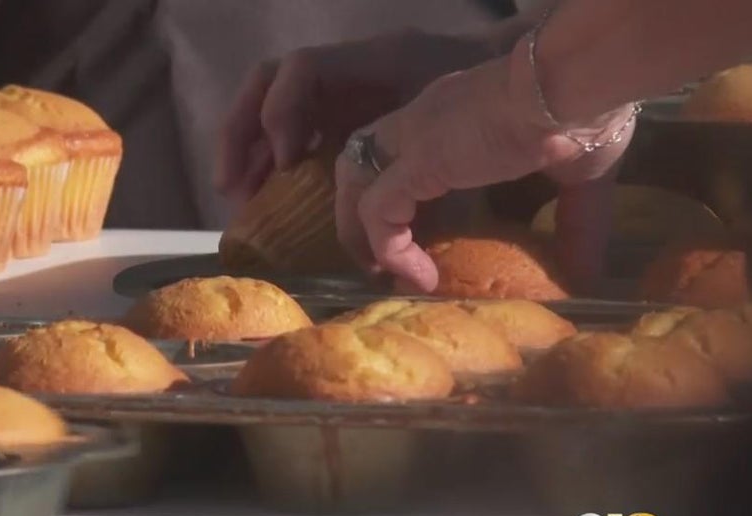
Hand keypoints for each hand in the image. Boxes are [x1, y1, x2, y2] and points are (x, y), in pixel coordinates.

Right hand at [214, 29, 500, 206]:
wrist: (519, 86)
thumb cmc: (488, 103)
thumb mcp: (456, 122)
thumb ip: (415, 155)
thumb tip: (380, 218)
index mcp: (370, 61)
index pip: (301, 70)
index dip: (281, 113)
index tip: (285, 164)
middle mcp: (343, 71)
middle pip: (266, 84)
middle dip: (241, 135)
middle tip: (233, 187)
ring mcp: (339, 91)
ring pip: (270, 108)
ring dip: (248, 152)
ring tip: (239, 199)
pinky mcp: (342, 115)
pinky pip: (293, 133)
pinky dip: (273, 163)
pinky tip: (270, 197)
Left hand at [335, 54, 635, 291]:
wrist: (574, 84)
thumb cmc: (585, 115)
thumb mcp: (581, 177)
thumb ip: (576, 226)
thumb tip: (588, 277)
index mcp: (455, 116)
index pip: (404, 152)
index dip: (400, 194)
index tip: (416, 239)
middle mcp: (424, 120)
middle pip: (363, 159)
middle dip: (356, 209)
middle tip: (378, 259)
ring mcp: (414, 136)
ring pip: (354, 179)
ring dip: (356, 228)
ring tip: (380, 272)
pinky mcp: (416, 159)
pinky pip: (377, 211)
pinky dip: (386, 247)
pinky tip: (417, 274)